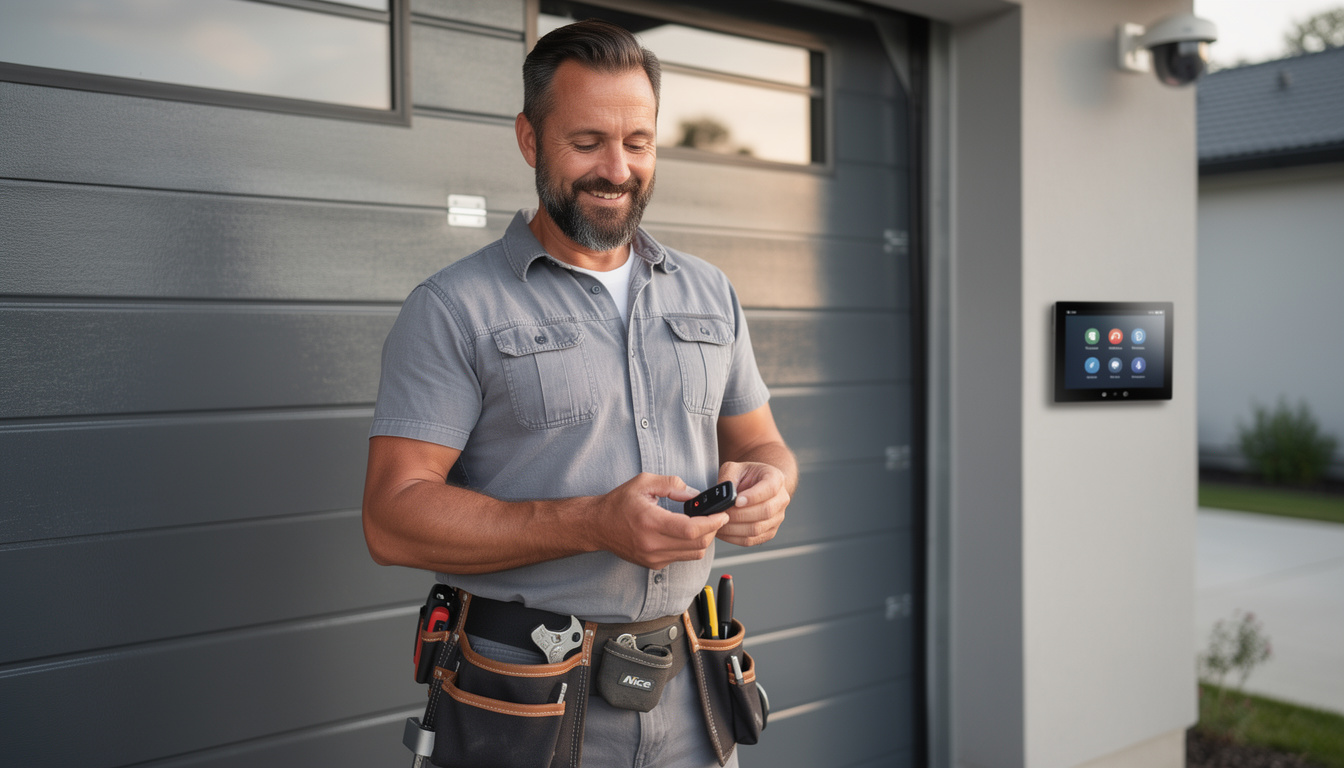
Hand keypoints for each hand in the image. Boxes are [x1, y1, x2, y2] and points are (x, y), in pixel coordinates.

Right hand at [593, 473, 727, 569]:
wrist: (598, 526)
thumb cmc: (619, 503)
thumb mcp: (644, 482)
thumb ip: (673, 484)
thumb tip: (696, 494)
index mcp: (651, 522)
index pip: (691, 530)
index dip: (712, 523)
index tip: (722, 515)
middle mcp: (652, 544)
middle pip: (697, 544)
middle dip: (713, 530)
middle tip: (716, 517)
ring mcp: (653, 558)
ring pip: (693, 554)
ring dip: (704, 539)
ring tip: (703, 524)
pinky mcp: (654, 564)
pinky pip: (682, 557)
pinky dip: (690, 546)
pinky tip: (687, 533)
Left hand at [715, 461, 789, 546]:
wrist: (755, 485)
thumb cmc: (745, 476)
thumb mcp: (734, 469)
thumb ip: (728, 479)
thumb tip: (720, 497)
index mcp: (775, 478)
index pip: (770, 488)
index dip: (753, 496)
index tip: (737, 501)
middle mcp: (781, 499)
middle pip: (765, 511)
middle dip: (739, 514)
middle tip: (722, 513)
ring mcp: (777, 517)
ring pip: (757, 528)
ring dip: (734, 528)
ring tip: (719, 522)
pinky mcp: (769, 532)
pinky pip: (751, 540)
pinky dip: (734, 538)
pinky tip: (723, 531)